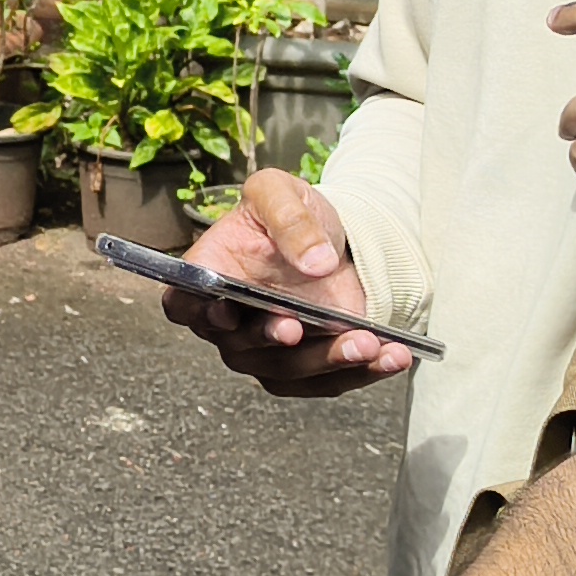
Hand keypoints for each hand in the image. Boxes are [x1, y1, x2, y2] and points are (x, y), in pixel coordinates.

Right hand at [165, 169, 409, 394]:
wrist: (329, 237)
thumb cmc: (289, 213)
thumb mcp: (281, 192)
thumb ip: (290, 219)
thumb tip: (313, 263)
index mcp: (208, 276)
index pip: (183, 304)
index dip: (198, 313)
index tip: (225, 311)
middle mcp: (228, 322)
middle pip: (239, 345)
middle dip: (273, 339)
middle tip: (300, 327)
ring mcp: (264, 350)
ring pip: (287, 370)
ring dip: (328, 362)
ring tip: (370, 344)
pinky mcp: (303, 367)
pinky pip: (326, 382)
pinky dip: (360, 373)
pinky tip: (391, 356)